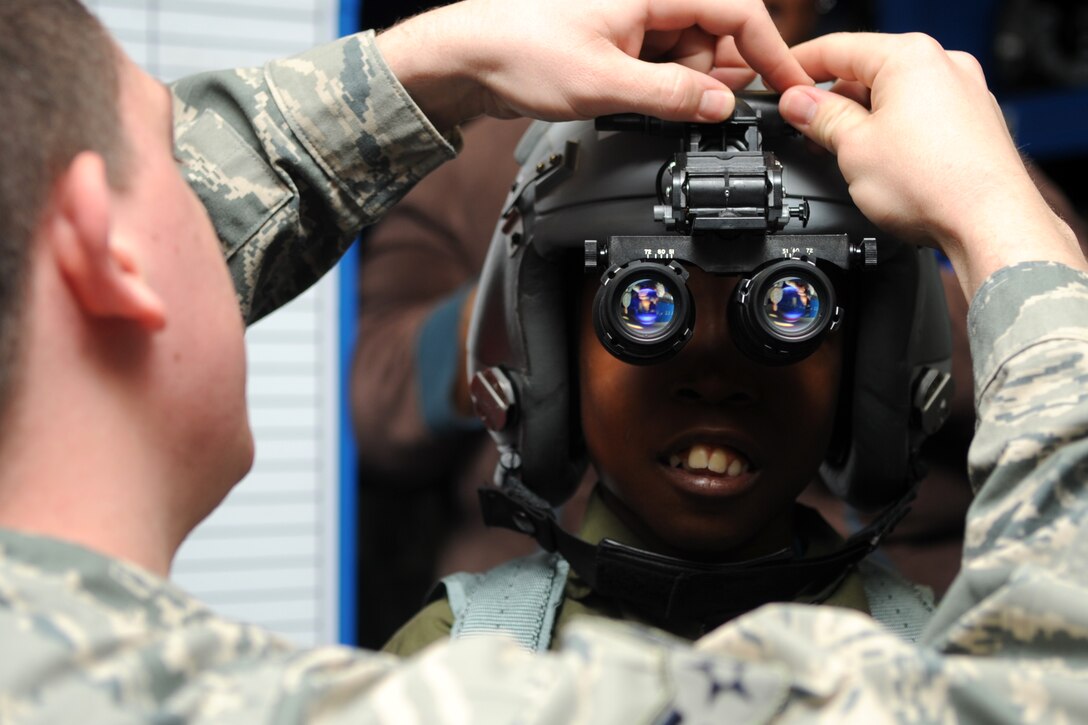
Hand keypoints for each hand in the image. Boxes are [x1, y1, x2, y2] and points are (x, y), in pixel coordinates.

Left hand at [376, 0, 811, 129]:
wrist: (468, 56)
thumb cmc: (521, 52)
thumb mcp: (606, 83)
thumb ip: (673, 96)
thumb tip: (723, 105)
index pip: (739, 10)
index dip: (772, 50)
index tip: (791, 84)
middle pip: (716, 34)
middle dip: (708, 76)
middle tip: (677, 105)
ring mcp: (634, 15)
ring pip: (690, 53)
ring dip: (679, 85)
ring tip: (630, 95)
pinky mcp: (620, 36)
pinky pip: (661, 61)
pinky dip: (660, 84)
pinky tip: (631, 96)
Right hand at [777, 32, 1085, 298]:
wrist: (990, 223)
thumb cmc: (934, 183)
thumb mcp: (853, 147)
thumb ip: (820, 118)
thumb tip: (797, 103)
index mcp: (911, 56)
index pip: (837, 48)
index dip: (798, 67)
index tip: (776, 83)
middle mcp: (944, 65)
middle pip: (866, 72)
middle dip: (831, 101)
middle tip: (803, 131)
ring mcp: (964, 93)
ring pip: (894, 97)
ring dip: (861, 120)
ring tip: (841, 156)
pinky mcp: (974, 124)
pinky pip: (920, 117)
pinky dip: (892, 133)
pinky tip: (880, 165)